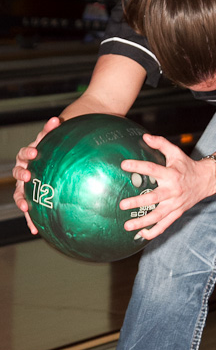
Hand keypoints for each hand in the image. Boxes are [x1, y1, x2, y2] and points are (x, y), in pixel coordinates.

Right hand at [12, 116, 61, 234]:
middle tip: (28, 176)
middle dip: (22, 174)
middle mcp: (26, 168)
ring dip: (22, 200)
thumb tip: (58, 119)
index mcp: (31, 154)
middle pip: (19, 171)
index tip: (35, 153)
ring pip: (20, 193)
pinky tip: (35, 230)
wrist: (60, 157)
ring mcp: (27, 183)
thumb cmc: (59, 146)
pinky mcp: (31, 197)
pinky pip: (29, 209)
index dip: (29, 152)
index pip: (27, 152)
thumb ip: (56, 129)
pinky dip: (31, 219)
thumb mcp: (58, 137)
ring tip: (26, 208)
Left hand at [119, 134, 215, 239]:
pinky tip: (141, 235)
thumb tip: (145, 137)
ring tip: (127, 225)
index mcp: (171, 174)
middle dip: (138, 202)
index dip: (138, 166)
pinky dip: (154, 232)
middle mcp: (173, 191)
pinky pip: (165, 225)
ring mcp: (175, 204)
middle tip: (122, 204)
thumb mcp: (175, 152)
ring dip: (142, 222)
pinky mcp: (177, 213)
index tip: (124, 165)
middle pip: (154, 198)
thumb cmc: (187, 166)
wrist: (206, 180)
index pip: (152, 169)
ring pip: (158, 216)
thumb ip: (160, 143)